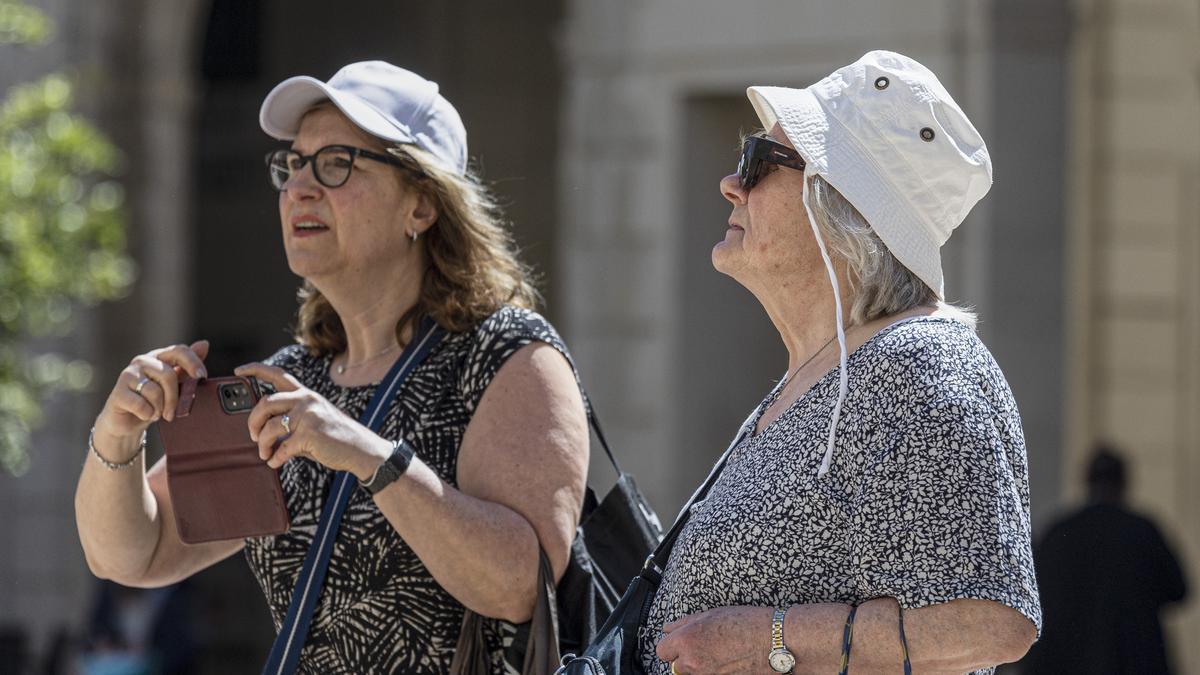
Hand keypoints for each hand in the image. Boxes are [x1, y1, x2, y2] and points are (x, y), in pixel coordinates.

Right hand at [93, 341, 209, 455]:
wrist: (127, 421)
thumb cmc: (153, 401)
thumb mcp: (173, 385)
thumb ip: (186, 367)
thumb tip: (204, 344)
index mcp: (158, 357)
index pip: (179, 350)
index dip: (192, 362)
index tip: (202, 376)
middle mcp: (142, 362)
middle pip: (168, 375)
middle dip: (174, 398)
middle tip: (172, 413)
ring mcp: (128, 375)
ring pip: (155, 391)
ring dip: (159, 408)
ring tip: (156, 413)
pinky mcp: (118, 392)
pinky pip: (141, 405)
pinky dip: (147, 414)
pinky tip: (145, 415)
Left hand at [235, 362, 389, 477]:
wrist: (361, 449)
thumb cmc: (336, 436)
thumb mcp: (315, 418)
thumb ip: (292, 418)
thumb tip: (266, 431)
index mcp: (306, 394)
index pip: (278, 375)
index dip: (255, 370)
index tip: (239, 371)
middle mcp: (306, 400)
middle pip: (265, 403)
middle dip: (253, 421)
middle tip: (253, 435)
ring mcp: (308, 416)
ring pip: (270, 428)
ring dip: (262, 444)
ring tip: (265, 454)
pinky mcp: (310, 435)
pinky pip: (282, 448)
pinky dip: (275, 458)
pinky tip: (275, 462)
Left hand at [655, 605, 772, 674]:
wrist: (774, 642)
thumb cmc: (747, 624)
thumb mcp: (711, 614)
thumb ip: (684, 623)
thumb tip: (669, 629)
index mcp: (687, 641)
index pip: (662, 650)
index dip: (671, 644)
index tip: (680, 640)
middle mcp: (693, 663)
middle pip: (675, 665)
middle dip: (684, 657)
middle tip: (703, 646)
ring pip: (691, 673)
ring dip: (697, 666)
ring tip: (717, 653)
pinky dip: (713, 671)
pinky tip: (726, 661)